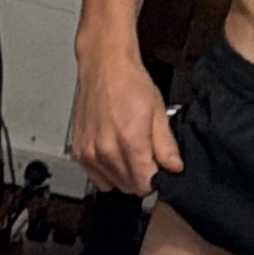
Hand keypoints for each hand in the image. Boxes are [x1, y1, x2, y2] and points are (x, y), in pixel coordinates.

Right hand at [71, 45, 183, 195]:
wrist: (105, 66)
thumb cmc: (129, 83)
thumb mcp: (159, 112)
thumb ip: (166, 146)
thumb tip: (174, 168)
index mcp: (129, 142)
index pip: (145, 184)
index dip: (156, 179)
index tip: (159, 169)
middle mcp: (106, 150)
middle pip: (129, 187)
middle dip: (141, 177)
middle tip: (146, 156)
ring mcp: (89, 153)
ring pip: (112, 185)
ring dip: (123, 175)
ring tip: (129, 151)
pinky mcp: (78, 151)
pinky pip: (95, 177)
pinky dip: (106, 170)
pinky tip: (113, 151)